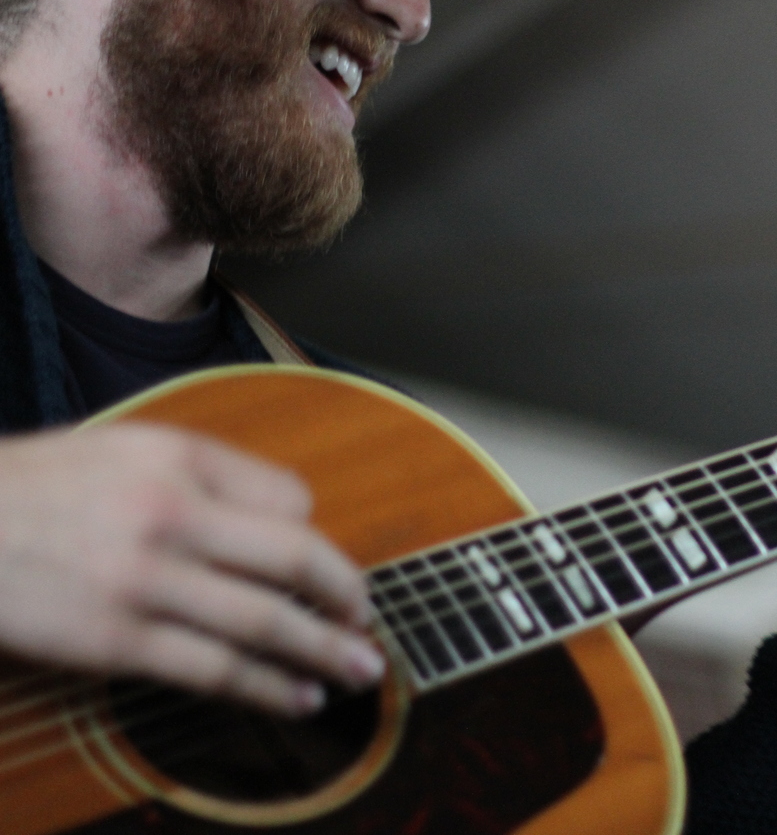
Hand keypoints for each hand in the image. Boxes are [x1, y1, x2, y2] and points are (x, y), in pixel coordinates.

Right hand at [0, 424, 383, 715]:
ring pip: (265, 622)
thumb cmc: (35, 490)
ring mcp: (145, 581)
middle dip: (347, 597)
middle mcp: (171, 513)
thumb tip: (285, 512)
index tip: (327, 570)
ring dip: (324, 652)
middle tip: (371, 622)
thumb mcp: (123, 449)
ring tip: (359, 671)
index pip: (289, 499)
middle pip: (296, 558)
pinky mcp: (115, 640)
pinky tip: (298, 698)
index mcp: (179, 458)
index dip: (317, 538)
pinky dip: (267, 688)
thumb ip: (202, 473)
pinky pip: (213, 669)